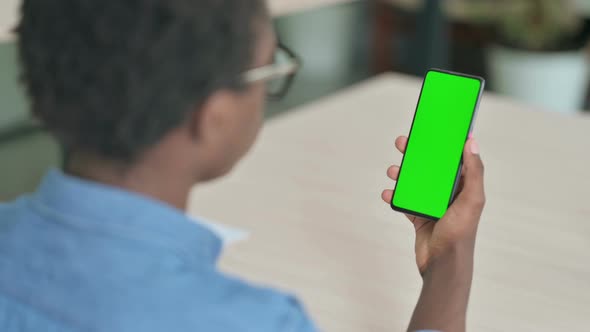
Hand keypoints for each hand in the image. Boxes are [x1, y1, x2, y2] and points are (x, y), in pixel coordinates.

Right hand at [382, 136, 485, 274]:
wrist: (443, 265)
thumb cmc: (460, 234)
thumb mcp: (472, 200)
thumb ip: (474, 171)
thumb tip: (472, 142)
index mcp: (463, 185)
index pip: (453, 157)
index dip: (443, 141)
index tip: (432, 126)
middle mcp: (448, 192)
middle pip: (429, 165)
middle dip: (415, 153)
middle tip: (403, 142)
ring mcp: (431, 203)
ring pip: (413, 180)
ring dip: (401, 173)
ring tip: (393, 171)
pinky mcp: (418, 215)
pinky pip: (403, 199)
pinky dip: (394, 195)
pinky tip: (389, 194)